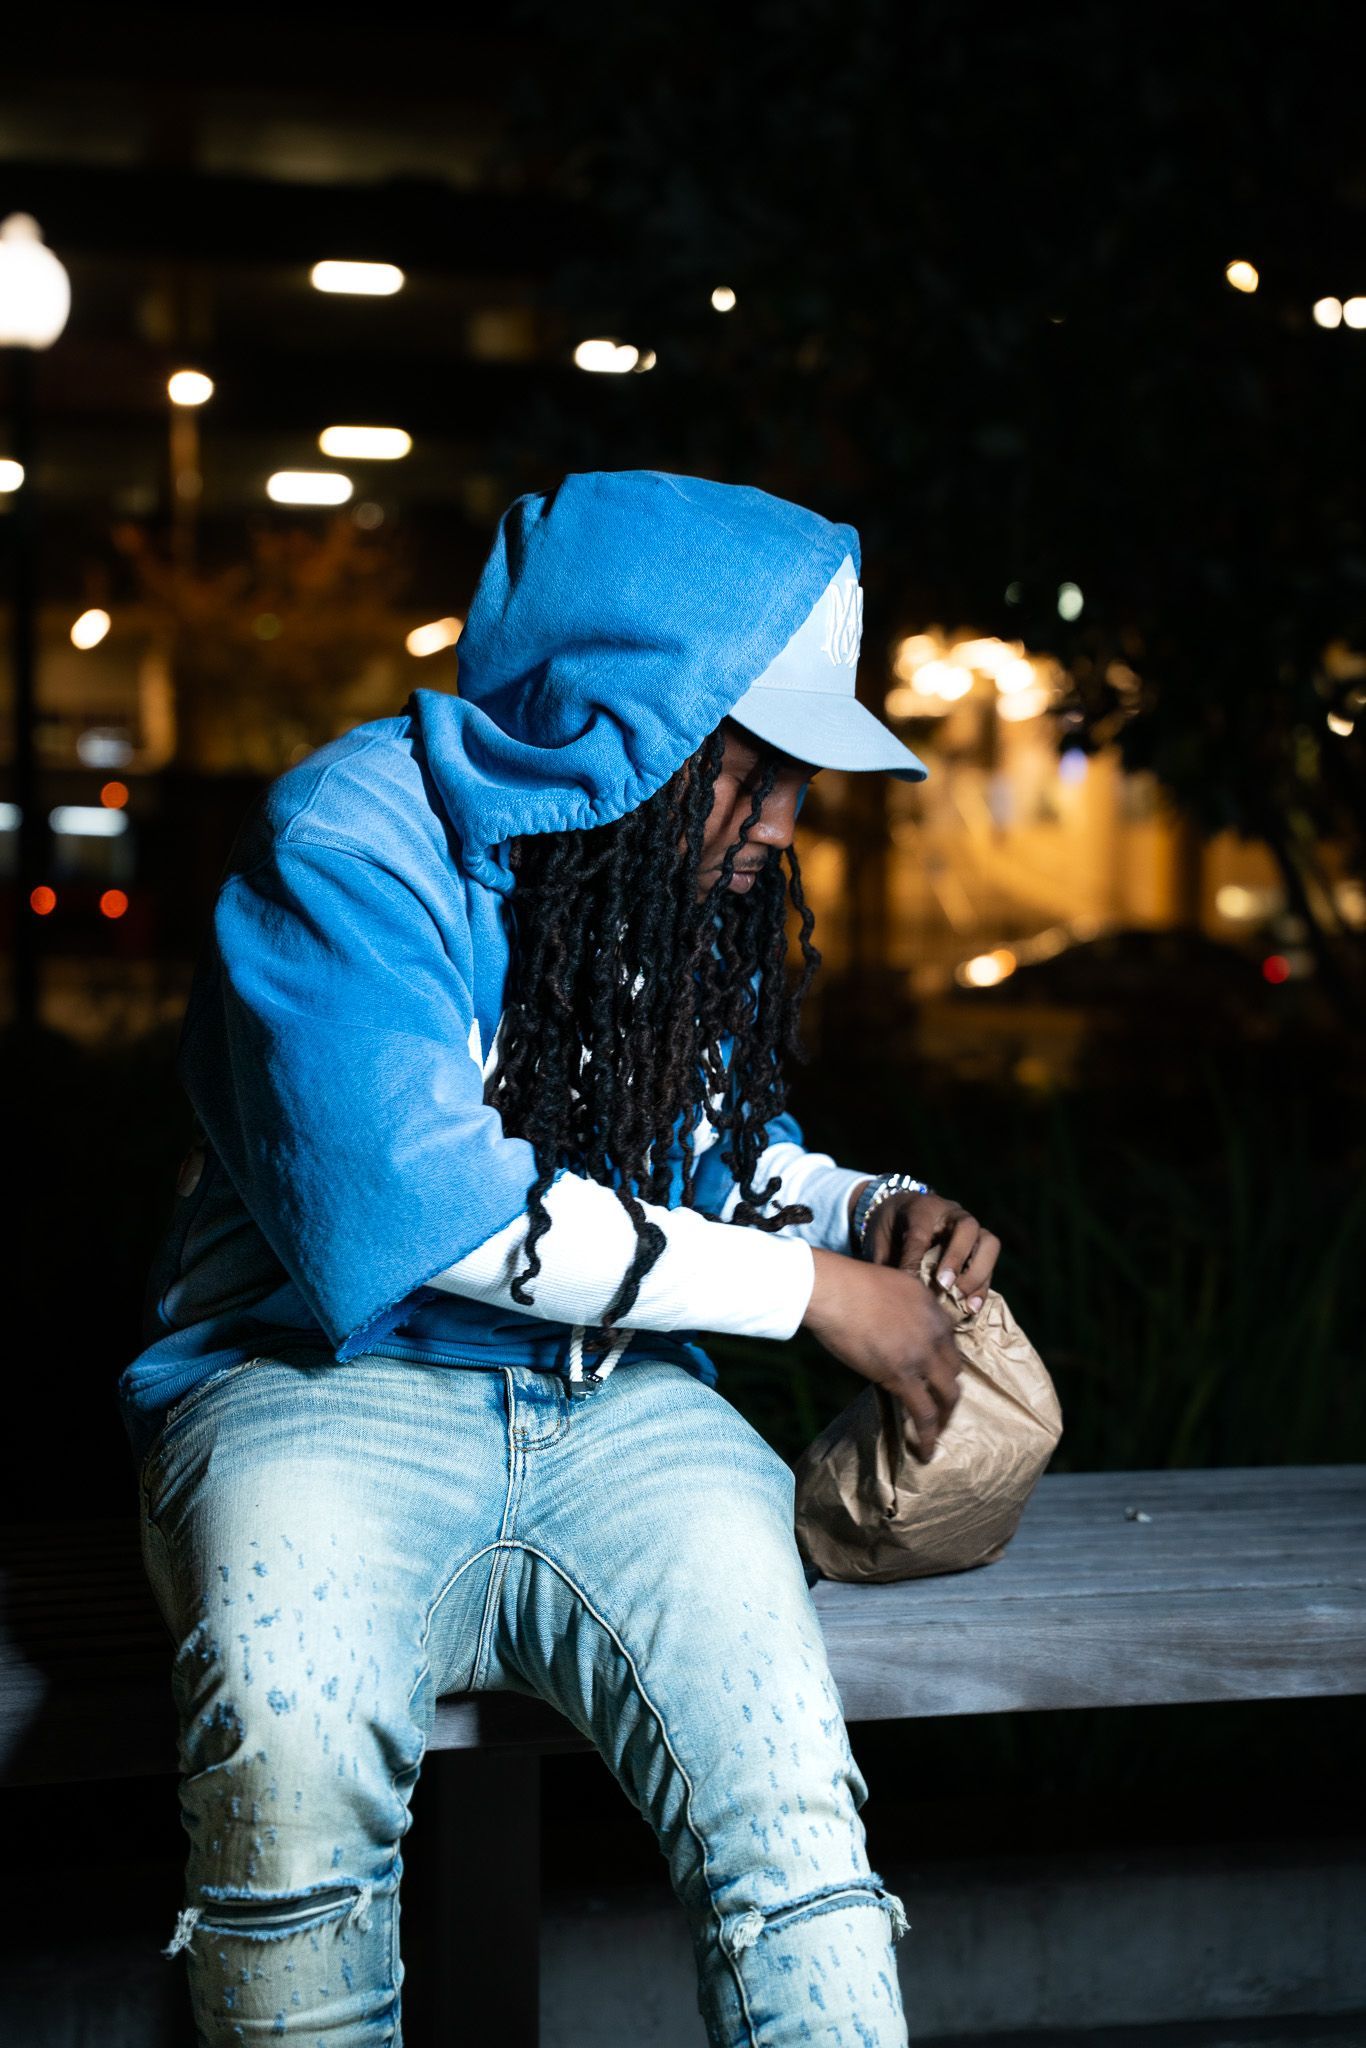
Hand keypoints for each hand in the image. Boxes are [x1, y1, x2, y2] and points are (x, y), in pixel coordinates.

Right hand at [801, 1250, 964, 1461]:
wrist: (833, 1290)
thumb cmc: (849, 1283)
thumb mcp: (893, 1284)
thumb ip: (905, 1305)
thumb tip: (897, 1324)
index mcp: (933, 1309)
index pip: (950, 1342)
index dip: (943, 1362)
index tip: (934, 1375)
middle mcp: (935, 1333)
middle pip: (954, 1369)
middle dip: (948, 1389)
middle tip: (939, 1405)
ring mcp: (922, 1356)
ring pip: (948, 1394)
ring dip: (945, 1415)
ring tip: (938, 1432)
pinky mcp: (903, 1377)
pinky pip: (924, 1412)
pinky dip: (929, 1435)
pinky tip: (926, 1450)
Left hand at [850, 1184, 1000, 1312]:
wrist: (905, 1213)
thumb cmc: (892, 1229)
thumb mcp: (881, 1239)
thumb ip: (886, 1261)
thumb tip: (890, 1294)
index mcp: (923, 1207)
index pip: (921, 1232)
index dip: (915, 1258)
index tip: (909, 1282)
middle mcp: (953, 1213)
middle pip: (967, 1227)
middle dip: (957, 1259)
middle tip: (944, 1285)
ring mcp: (972, 1228)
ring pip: (989, 1243)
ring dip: (978, 1274)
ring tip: (964, 1302)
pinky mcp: (980, 1246)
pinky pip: (990, 1264)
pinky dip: (983, 1286)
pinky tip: (972, 1308)